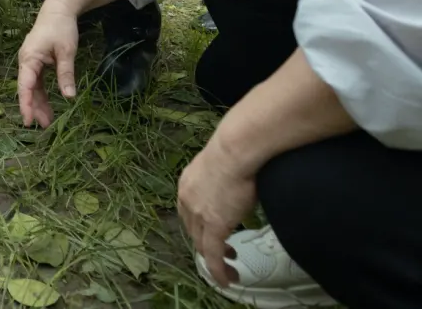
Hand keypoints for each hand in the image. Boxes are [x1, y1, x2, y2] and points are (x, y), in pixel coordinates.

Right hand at [16, 0, 80, 126]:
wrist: (58, 9)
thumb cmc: (61, 28)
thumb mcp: (66, 51)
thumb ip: (66, 74)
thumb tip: (69, 97)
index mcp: (29, 59)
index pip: (25, 86)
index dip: (26, 105)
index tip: (28, 121)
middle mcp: (26, 62)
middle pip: (28, 90)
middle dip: (34, 108)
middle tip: (45, 126)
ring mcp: (31, 63)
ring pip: (33, 88)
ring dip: (39, 103)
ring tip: (48, 121)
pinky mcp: (37, 62)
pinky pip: (37, 82)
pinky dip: (42, 94)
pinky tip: (48, 105)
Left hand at [178, 138, 259, 287]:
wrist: (235, 150)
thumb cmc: (236, 150)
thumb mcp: (223, 166)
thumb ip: (226, 179)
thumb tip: (241, 184)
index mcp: (187, 183)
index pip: (189, 212)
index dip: (199, 225)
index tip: (214, 232)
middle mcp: (186, 199)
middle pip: (193, 229)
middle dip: (206, 243)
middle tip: (223, 252)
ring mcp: (197, 213)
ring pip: (202, 244)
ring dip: (215, 258)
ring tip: (229, 266)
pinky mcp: (213, 225)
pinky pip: (212, 255)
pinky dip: (218, 270)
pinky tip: (227, 279)